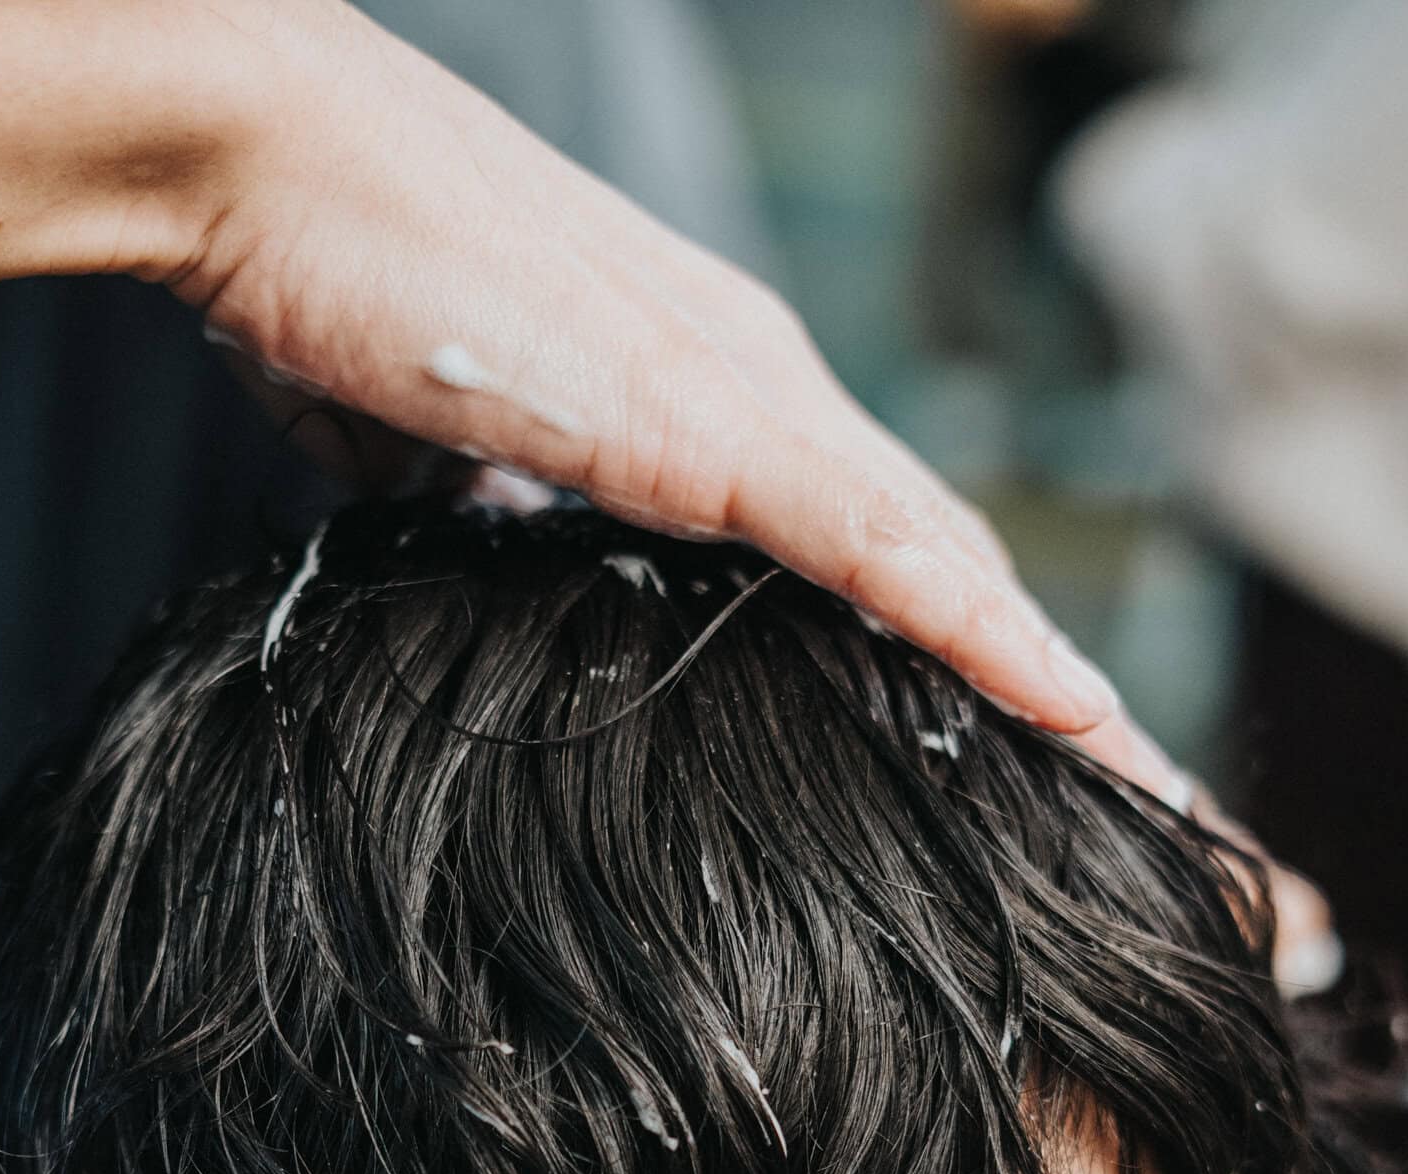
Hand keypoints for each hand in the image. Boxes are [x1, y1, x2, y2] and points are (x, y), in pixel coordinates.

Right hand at [164, 0, 1121, 741]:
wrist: (274, 162)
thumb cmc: (346, 290)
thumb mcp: (454, 447)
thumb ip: (512, 507)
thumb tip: (504, 554)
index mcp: (711, 397)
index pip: (870, 537)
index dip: (954, 635)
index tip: (1012, 737)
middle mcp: (760, 386)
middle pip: (940, 550)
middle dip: (1035, 669)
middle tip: (1125, 777)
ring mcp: (746, 398)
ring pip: (940, 555)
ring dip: (1042, 669)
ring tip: (1134, 773)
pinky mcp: (705, 423)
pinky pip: (872, 542)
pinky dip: (974, 626)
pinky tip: (1055, 704)